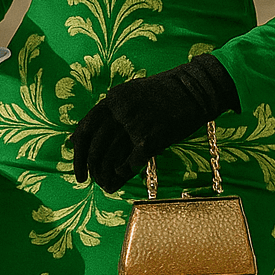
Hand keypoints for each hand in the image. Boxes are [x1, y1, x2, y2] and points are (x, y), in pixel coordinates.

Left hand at [70, 55, 238, 193]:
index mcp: (115, 99)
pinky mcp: (151, 138)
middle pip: (95, 146)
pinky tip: (122, 175)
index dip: (78, 151)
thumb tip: (82, 135)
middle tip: (85, 180)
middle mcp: (121, 111)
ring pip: (111, 157)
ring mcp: (136, 124)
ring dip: (105, 174)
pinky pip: (130, 162)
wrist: (197, 90)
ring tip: (104, 184)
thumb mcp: (132, 94)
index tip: (77, 165)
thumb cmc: (165, 94)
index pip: (86, 128)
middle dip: (88, 167)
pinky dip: (123, 172)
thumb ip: (111, 111)